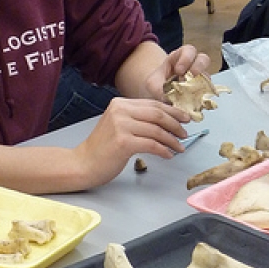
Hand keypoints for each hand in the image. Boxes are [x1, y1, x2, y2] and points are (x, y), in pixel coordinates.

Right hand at [71, 97, 190, 188]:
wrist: (83, 163)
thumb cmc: (102, 148)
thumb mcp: (118, 125)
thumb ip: (137, 119)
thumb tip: (166, 121)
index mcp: (119, 103)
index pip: (152, 104)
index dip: (172, 111)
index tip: (184, 118)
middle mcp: (120, 111)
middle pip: (157, 114)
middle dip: (176, 124)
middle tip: (185, 132)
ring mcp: (121, 126)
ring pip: (157, 130)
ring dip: (172, 140)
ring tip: (179, 147)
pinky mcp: (123, 142)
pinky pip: (152, 145)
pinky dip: (163, 151)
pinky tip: (168, 155)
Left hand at [142, 44, 210, 101]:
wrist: (158, 96)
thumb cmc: (156, 84)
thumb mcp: (153, 84)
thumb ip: (159, 89)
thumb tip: (167, 99)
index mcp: (180, 57)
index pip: (188, 51)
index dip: (186, 58)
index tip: (179, 70)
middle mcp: (193, 66)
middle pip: (203, 59)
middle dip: (199, 66)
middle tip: (191, 75)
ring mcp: (200, 78)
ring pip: (207, 76)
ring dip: (201, 84)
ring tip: (192, 92)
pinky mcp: (202, 92)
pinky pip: (207, 93)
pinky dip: (201, 97)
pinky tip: (192, 103)